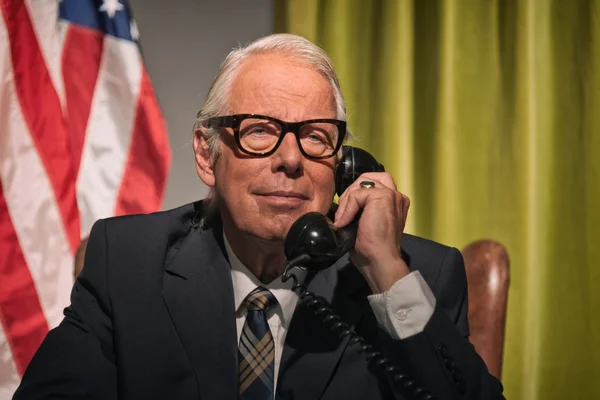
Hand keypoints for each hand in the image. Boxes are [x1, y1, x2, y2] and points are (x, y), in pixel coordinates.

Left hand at [333, 172, 410, 293]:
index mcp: (394, 201)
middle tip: (343, 215)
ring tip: (343, 219)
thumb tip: (341, 206)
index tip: (346, 214)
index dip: (355, 194)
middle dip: (349, 194)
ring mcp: (391, 194)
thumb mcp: (365, 224)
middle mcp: (396, 195)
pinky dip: (347, 208)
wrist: (380, 260)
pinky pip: (356, 194)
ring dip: (347, 201)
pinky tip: (345, 222)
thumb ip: (360, 209)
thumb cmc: (372, 249)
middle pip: (366, 178)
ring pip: (360, 184)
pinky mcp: (383, 196)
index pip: (372, 184)